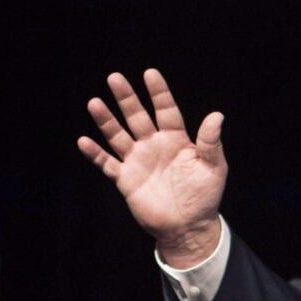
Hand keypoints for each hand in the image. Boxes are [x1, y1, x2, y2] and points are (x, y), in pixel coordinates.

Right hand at [77, 69, 226, 268]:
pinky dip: (95, 153)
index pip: (166, 110)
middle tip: (115, 77)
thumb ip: (210, 142)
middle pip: (137, 117)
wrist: (188, 227)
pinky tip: (83, 141)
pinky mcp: (126, 179)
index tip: (150, 73)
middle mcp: (154, 146)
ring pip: (118, 136)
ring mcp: (138, 161)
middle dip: (126, 98)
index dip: (158, 93)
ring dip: (106, 120)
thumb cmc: (204, 197)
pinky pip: (107, 163)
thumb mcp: (213, 168)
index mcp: (176, 140)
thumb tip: (217, 116)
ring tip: (94, 103)